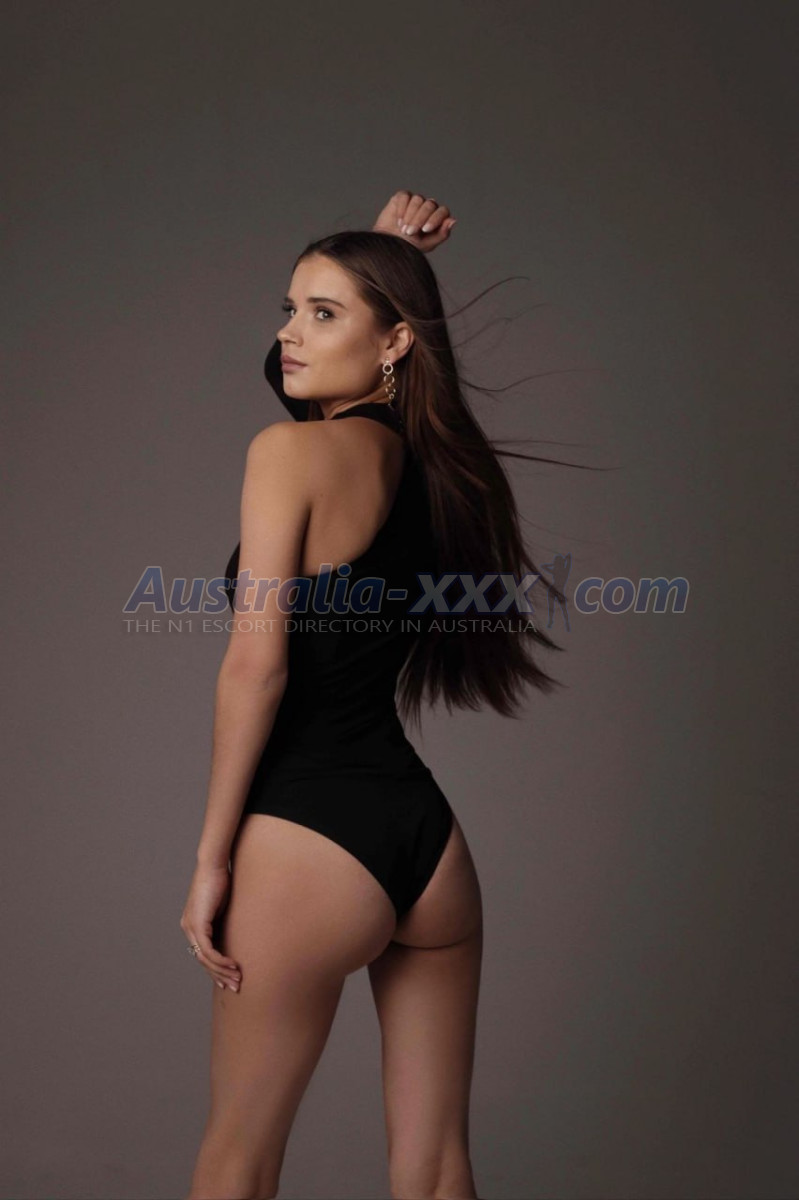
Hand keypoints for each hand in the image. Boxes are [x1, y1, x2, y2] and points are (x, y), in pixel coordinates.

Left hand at [180, 863, 241, 991]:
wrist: (213, 866)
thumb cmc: (220, 882)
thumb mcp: (221, 908)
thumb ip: (222, 923)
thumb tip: (233, 934)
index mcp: (192, 925)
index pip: (203, 954)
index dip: (215, 969)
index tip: (229, 978)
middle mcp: (188, 929)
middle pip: (202, 961)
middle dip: (219, 976)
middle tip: (235, 986)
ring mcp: (190, 927)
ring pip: (205, 959)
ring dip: (222, 971)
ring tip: (238, 978)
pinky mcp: (197, 925)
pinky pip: (207, 950)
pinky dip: (220, 960)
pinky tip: (232, 965)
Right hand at [372, 190, 456, 252]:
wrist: (388, 246)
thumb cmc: (409, 247)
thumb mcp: (427, 244)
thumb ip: (442, 233)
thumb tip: (453, 220)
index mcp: (437, 217)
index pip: (443, 211)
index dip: (435, 219)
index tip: (425, 230)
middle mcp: (428, 207)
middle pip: (430, 205)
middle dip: (419, 219)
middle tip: (409, 233)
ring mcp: (415, 201)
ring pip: (417, 200)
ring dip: (410, 216)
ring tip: (403, 230)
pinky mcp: (402, 197)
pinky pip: (405, 196)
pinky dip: (402, 209)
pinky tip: (398, 220)